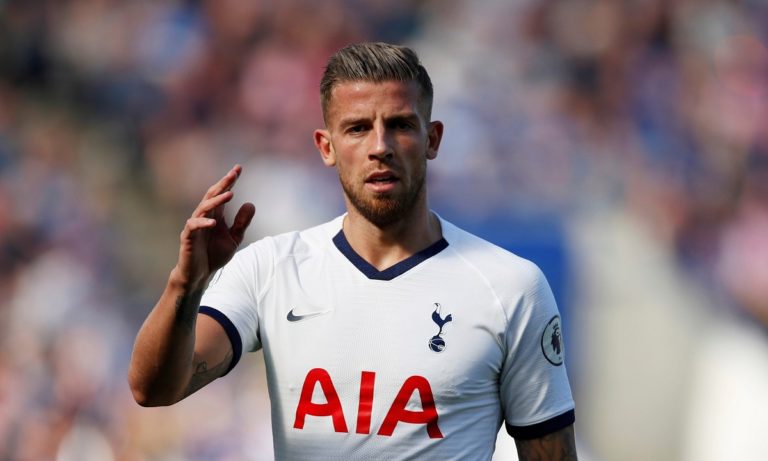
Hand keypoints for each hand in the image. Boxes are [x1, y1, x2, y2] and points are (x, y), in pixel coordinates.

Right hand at [173, 165, 254, 289]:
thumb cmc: (214, 256)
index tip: (238, 168)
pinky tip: (213, 222)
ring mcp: (195, 226)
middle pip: (212, 195)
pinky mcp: (188, 238)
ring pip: (203, 208)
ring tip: (230, 194)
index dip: (230, 181)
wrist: (199, 275)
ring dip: (216, 200)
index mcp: (215, 215)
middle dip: (223, 184)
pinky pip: (193, 226)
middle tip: (234, 173)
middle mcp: (204, 217)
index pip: (222, 194)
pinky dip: (203, 223)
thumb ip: (242, 222)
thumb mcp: (234, 239)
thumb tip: (250, 203)